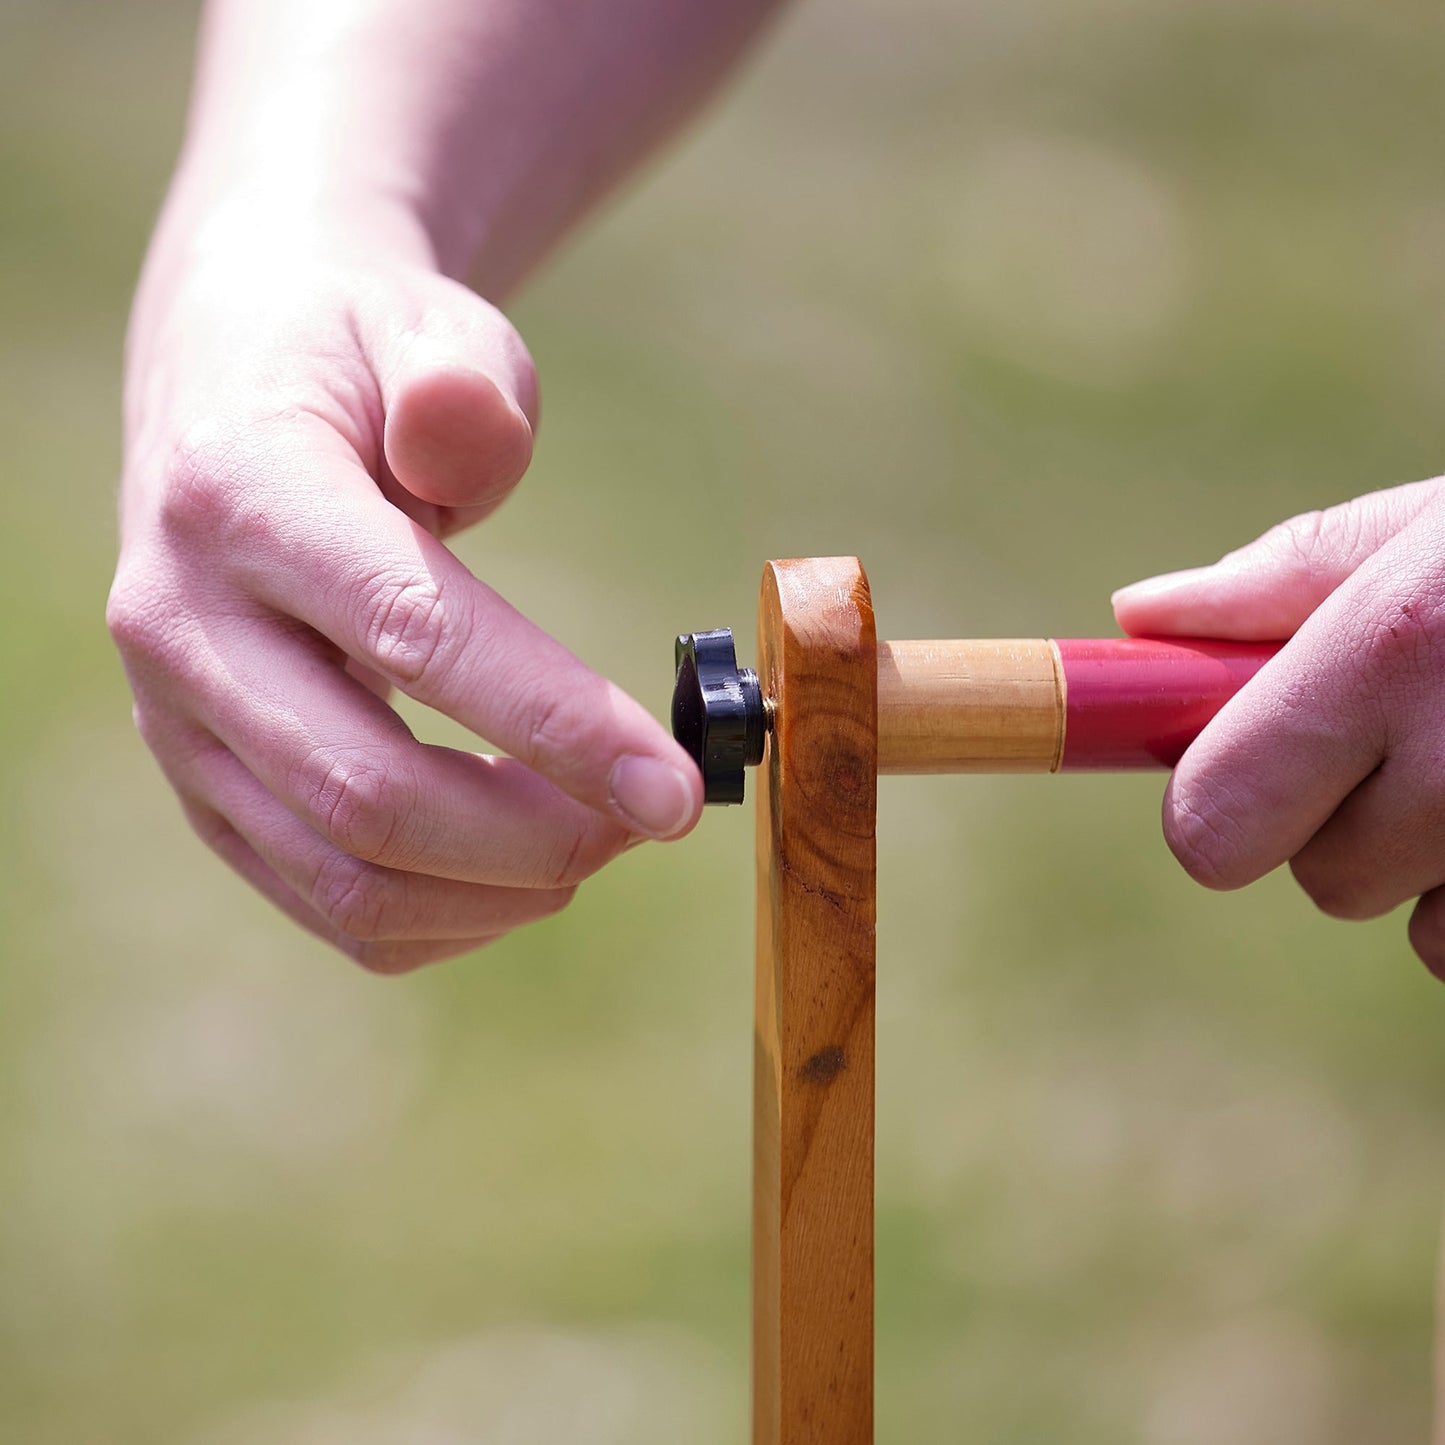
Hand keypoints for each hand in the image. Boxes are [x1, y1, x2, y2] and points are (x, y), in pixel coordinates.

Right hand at [109, 241, 701, 971]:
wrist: (230, 395)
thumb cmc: (357, 364)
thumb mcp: (418, 325)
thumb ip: (458, 383)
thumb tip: (471, 444)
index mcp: (241, 499)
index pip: (413, 637)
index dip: (557, 724)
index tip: (674, 788)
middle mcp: (184, 627)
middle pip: (370, 796)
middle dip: (539, 836)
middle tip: (653, 819)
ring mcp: (180, 726)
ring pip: (346, 879)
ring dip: (501, 890)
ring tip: (600, 838)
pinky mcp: (205, 788)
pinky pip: (331, 903)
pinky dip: (449, 916)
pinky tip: (523, 867)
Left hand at [1112, 477, 1444, 979]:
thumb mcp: (1434, 531)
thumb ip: (1283, 581)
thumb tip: (1138, 615)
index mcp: (1388, 652)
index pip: (1211, 816)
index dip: (1215, 801)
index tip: (1232, 773)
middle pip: (1313, 875)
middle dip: (1338, 821)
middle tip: (1407, 742)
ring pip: (1412, 925)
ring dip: (1431, 863)